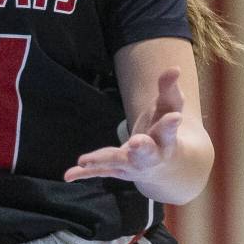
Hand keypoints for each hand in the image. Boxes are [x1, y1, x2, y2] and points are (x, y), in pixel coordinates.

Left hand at [64, 68, 183, 183]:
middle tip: (136, 142)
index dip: (170, 123)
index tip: (175, 117)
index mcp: (165, 139)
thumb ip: (169, 89)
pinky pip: (100, 172)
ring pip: (117, 163)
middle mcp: (150, 156)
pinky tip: (68, 175)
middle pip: (146, 153)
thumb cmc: (163, 130)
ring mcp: (132, 165)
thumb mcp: (168, 108)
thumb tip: (173, 68)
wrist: (162, 166)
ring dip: (101, 161)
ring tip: (83, 160)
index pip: (168, 130)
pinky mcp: (116, 170)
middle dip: (142, 148)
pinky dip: (85, 174)